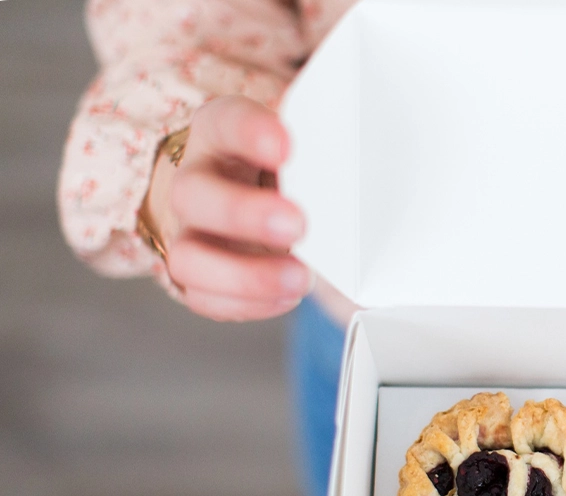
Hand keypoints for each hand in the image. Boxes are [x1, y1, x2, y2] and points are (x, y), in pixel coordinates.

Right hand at [141, 95, 311, 320]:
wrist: (257, 194)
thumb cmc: (287, 165)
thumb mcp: (305, 136)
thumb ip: (329, 132)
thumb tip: (378, 137)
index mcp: (221, 134)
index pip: (223, 121)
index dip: (249, 132)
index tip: (286, 146)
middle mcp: (196, 181)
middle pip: (192, 194)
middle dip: (242, 213)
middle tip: (298, 224)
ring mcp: (190, 233)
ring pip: (187, 258)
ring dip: (244, 276)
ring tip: (300, 278)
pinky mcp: (198, 276)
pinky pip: (203, 298)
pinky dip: (247, 304)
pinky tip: (287, 296)